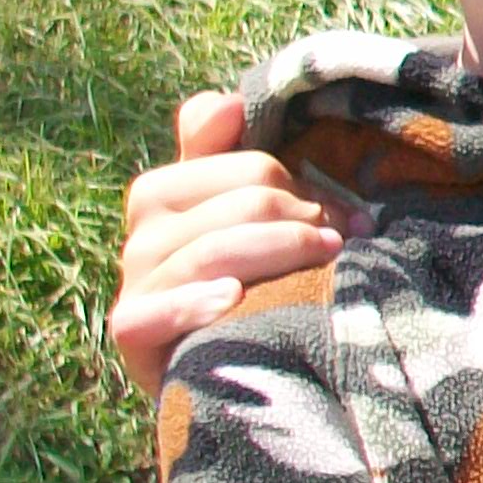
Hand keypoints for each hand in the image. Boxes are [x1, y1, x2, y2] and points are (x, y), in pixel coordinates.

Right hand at [109, 90, 354, 397]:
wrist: (226, 380)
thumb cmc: (245, 287)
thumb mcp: (244, 222)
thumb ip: (230, 158)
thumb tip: (225, 102)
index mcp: (163, 193)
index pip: (249, 167)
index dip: (306, 187)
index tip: (353, 217)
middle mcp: (142, 234)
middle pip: (241, 205)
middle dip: (305, 221)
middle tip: (348, 245)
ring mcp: (134, 282)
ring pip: (213, 250)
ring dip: (281, 254)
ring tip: (328, 263)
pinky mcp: (129, 331)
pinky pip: (153, 310)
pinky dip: (193, 302)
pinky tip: (231, 301)